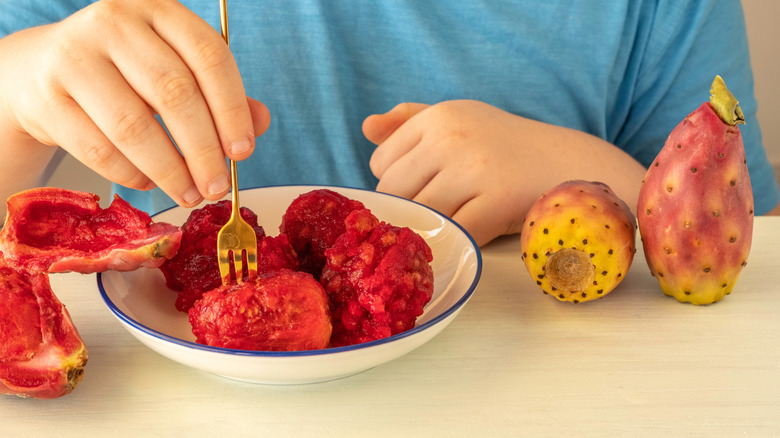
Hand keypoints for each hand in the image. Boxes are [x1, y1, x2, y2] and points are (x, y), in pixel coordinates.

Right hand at [0, 0, 269, 206]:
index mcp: (159, 9)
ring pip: (134, 126)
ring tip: (189, 194)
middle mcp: (115, 23)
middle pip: (174, 93)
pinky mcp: (48, 96)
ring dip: (170, 171)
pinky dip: (131, 174)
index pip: (209, 57)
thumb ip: (219, 94)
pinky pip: (100, 148)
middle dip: (203, 151)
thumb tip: (261, 122)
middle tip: (217, 187)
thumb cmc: (125, 74)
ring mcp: (75, 56)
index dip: (232, 110)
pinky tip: (149, 183)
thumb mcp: (175, 70)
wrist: (43, 71)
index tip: (243, 152)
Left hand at [363, 100, 645, 245]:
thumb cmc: (505, 147)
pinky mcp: (495, 201)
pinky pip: (453, 232)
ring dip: (432, 226)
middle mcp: (451, 137)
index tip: (426, 186)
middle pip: (393, 192)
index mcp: (439, 116)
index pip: (381, 163)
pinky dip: (458, 240)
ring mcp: (474, 169)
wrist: (571, 165)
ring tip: (457, 219)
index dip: (398, 182)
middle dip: (409, 207)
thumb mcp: (460, 119)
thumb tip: (366, 127)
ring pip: (419, 215)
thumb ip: (410, 121)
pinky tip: (474, 231)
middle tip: (440, 210)